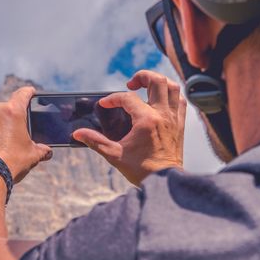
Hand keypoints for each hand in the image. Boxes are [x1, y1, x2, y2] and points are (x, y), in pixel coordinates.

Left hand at [0, 87, 52, 182]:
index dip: (28, 93)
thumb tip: (47, 151)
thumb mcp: (32, 156)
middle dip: (9, 119)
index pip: (23, 94)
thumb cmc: (12, 164)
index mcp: (13, 112)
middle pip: (4, 110)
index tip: (30, 92)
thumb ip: (42, 150)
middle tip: (13, 135)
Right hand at [73, 70, 185, 185]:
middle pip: (157, 81)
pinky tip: (161, 100)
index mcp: (146, 120)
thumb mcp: (114, 155)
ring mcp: (174, 119)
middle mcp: (162, 115)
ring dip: (159, 82)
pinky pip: (181, 101)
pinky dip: (172, 95)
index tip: (105, 105)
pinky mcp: (180, 125)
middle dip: (142, 77)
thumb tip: (78, 134)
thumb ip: (95, 141)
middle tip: (131, 84)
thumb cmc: (141, 170)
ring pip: (173, 87)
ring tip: (147, 88)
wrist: (165, 182)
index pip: (127, 98)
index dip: (113, 99)